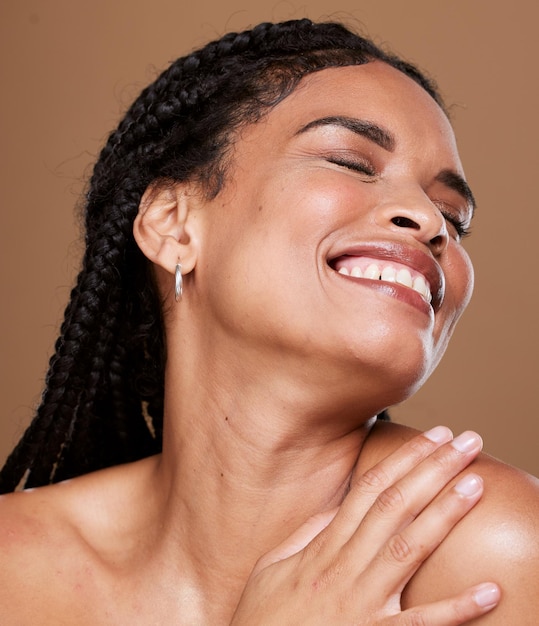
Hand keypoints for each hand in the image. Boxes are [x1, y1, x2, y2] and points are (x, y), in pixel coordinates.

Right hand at [230, 427, 500, 624]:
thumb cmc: (264, 617)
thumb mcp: (273, 565)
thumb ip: (308, 534)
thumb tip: (339, 506)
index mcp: (324, 546)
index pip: (370, 490)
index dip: (404, 460)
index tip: (432, 438)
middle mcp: (346, 567)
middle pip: (394, 507)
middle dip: (432, 470)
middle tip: (464, 441)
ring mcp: (362, 603)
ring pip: (408, 548)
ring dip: (444, 514)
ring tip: (475, 485)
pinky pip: (420, 624)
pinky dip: (455, 609)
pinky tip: (488, 591)